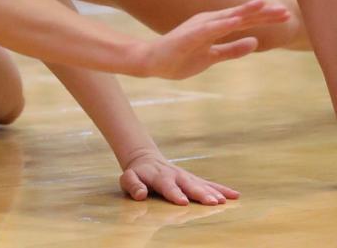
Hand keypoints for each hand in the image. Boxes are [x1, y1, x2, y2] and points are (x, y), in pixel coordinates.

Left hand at [119, 150, 239, 205]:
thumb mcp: (128, 178)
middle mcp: (174, 175)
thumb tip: (140, 195)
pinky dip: (221, 189)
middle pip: (188, 184)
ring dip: (212, 192)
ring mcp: (186, 176)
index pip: (166, 185)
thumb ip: (132, 185)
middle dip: (199, 193)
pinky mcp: (194, 179)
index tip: (183, 202)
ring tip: (223, 201)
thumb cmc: (137, 174)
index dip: (174, 193)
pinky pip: (209, 184)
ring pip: (200, 184)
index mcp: (157, 176)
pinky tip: (235, 195)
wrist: (146, 159)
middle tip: (211, 202)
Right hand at [138, 0, 289, 78]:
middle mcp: (207, 22)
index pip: (244, 21)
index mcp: (213, 26)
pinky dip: (222, 24)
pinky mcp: (187, 37)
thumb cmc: (179, 57)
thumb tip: (255, 42)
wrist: (150, 62)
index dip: (265, 18)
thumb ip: (232, 50)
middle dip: (262, 13)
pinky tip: (235, 21)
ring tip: (262, 5)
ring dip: (244, 12)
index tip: (286, 16)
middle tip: (285, 11)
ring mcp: (197, 28)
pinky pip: (207, 30)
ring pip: (225, 18)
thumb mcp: (212, 56)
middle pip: (239, 16)